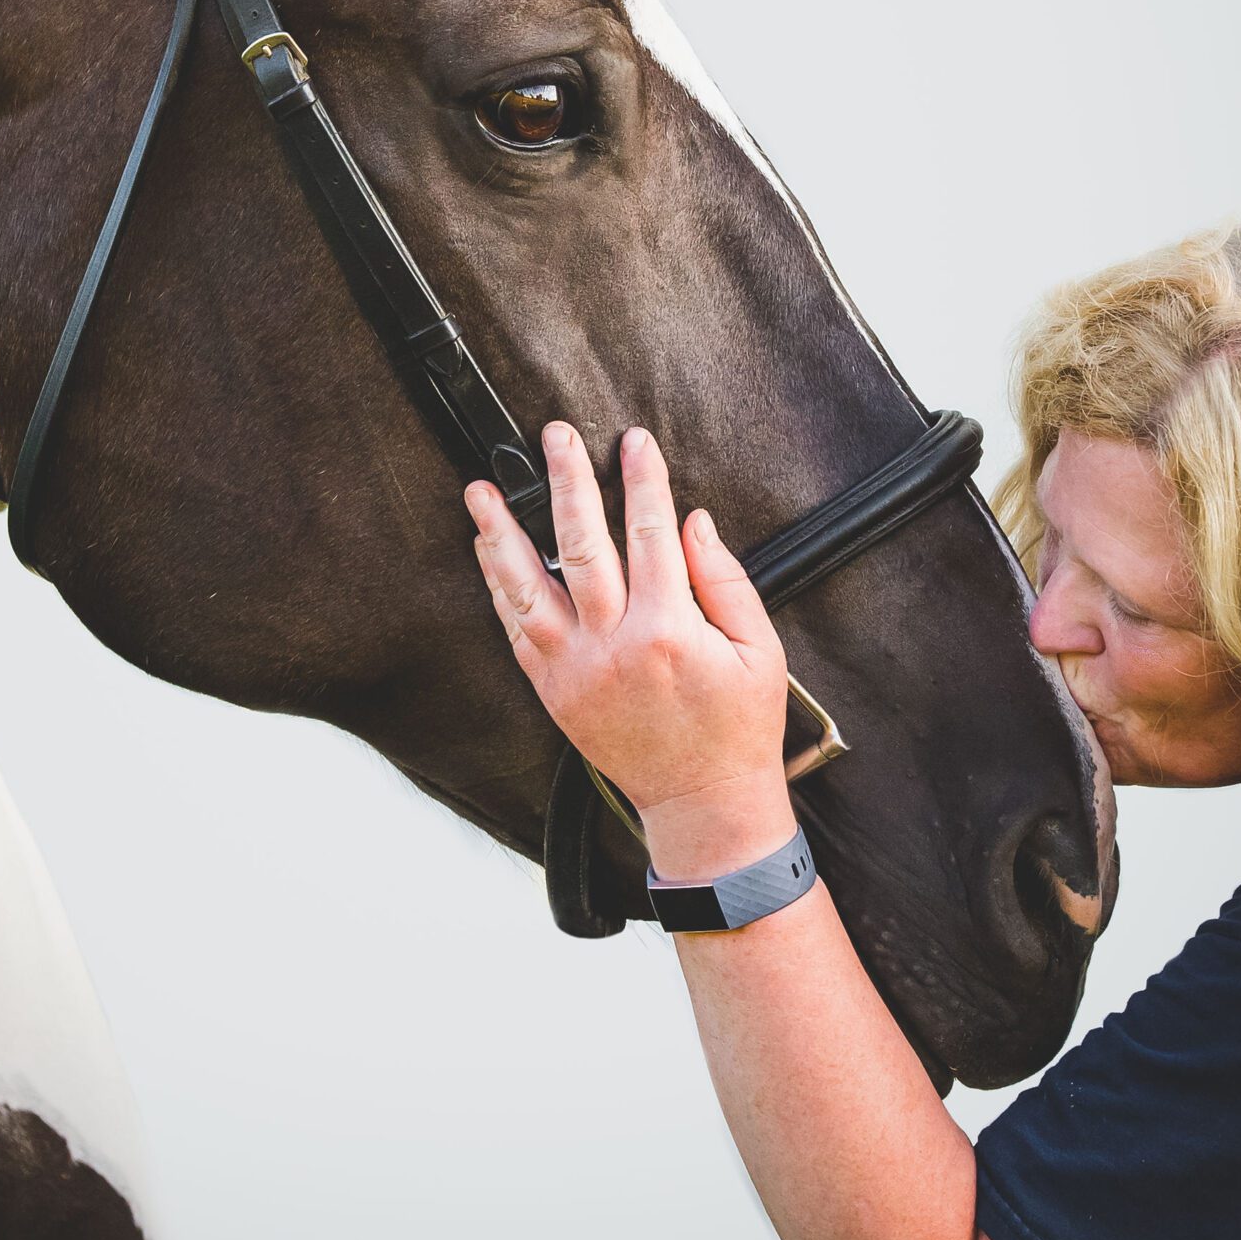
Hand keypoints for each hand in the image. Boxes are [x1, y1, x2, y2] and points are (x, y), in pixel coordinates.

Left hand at [465, 423, 795, 878]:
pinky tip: (487, 552)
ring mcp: (574, 669)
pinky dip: (497, 587)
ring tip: (481, 490)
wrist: (702, 803)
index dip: (642, 479)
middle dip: (567, 482)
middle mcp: (613, 645)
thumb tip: (693, 520)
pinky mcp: (552, 691)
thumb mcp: (759, 650)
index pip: (650, 533)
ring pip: (526, 588)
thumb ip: (725, 580)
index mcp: (669, 630)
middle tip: (554, 436)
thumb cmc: (737, 727)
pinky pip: (515, 630)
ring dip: (500, 534)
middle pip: (580, 545)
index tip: (633, 440)